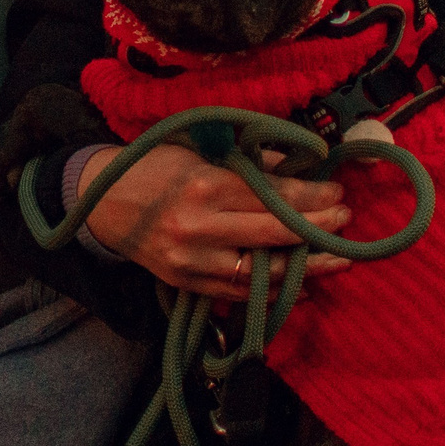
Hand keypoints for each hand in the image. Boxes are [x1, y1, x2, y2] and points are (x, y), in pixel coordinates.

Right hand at [79, 143, 353, 301]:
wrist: (99, 204)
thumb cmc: (151, 169)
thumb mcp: (196, 152)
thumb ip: (246, 161)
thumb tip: (296, 168)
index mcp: (203, 187)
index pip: (272, 196)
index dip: (311, 196)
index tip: (338, 192)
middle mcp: (200, 228)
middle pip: (275, 234)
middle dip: (318, 227)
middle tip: (345, 219)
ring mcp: (193, 262)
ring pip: (264, 272)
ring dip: (307, 268)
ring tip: (338, 259)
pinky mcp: (188, 284)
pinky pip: (241, 293)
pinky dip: (274, 290)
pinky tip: (301, 284)